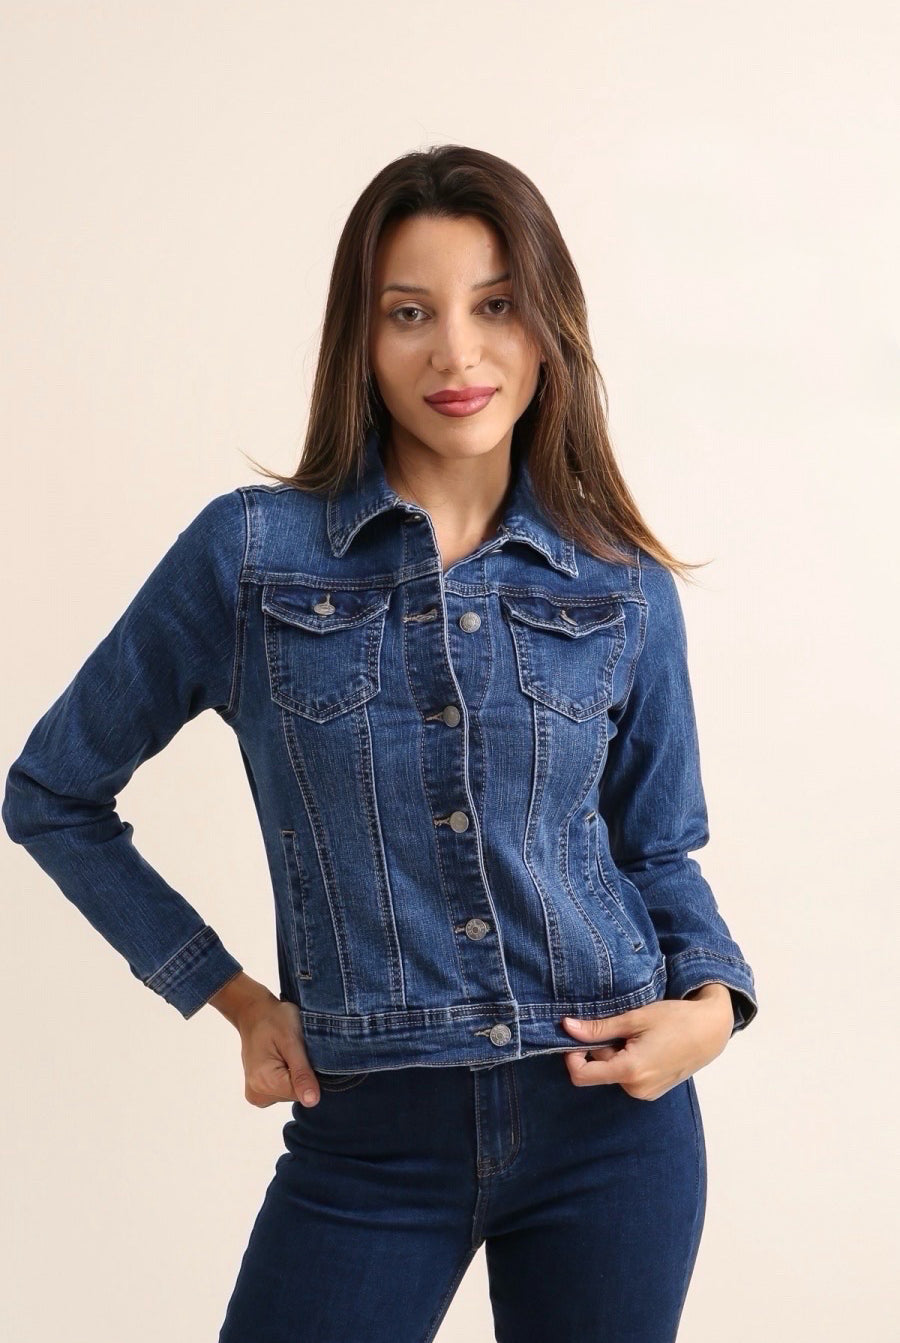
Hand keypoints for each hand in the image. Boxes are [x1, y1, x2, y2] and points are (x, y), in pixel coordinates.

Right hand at [208, 973, 321, 1107]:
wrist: (254, 1013)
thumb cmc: (274, 1020)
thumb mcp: (292, 1041)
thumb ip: (302, 1073)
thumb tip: (312, 1102)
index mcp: (264, 1083)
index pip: (303, 1093)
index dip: (309, 1073)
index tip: (302, 1053)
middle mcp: (257, 1094)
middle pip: (295, 1094)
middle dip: (301, 1073)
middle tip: (293, 1050)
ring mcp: (256, 1094)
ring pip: (290, 1092)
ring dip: (294, 1074)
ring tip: (287, 1053)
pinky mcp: (258, 1091)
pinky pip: (282, 1090)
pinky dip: (287, 1076)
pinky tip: (282, 1060)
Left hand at [559, 983, 734, 1100]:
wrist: (711, 1031)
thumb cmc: (676, 1019)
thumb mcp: (634, 1018)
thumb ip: (599, 1028)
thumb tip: (567, 1027)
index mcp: (630, 1071)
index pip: (581, 1075)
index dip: (572, 1056)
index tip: (578, 1036)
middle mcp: (636, 1089)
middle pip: (598, 1070)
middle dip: (600, 1049)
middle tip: (620, 1027)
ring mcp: (646, 1093)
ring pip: (612, 1072)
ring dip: (614, 1054)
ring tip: (636, 1035)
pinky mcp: (653, 1091)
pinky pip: (627, 1077)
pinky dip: (627, 1060)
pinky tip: (645, 1044)